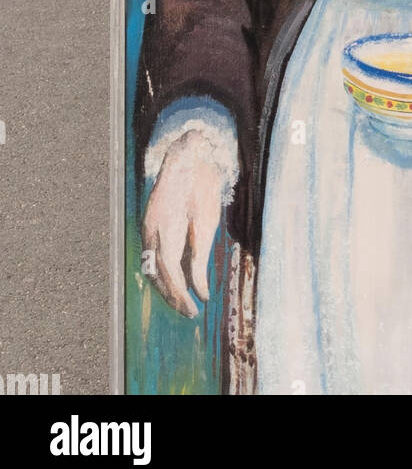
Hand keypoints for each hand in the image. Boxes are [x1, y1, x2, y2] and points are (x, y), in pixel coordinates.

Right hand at [141, 130, 225, 316]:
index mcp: (164, 225)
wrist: (186, 155)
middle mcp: (149, 229)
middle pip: (157, 273)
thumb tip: (202, 290)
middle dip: (172, 296)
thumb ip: (201, 254)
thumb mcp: (207, 219)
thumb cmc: (200, 184)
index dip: (180, 292)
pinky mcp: (150, 227)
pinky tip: (177, 283)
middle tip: (191, 313)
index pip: (168, 268)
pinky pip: (153, 257)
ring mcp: (147, 227)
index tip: (194, 308)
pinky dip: (163, 273)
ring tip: (184, 304)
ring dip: (166, 288)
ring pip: (151, 268)